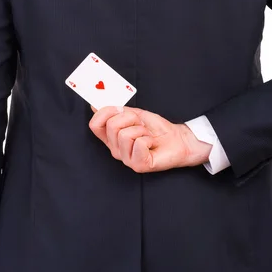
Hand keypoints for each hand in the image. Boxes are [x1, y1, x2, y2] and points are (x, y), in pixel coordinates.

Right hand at [89, 106, 211, 172]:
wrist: (177, 139)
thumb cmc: (156, 129)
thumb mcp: (134, 114)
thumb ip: (115, 111)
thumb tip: (94, 106)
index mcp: (112, 138)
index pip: (95, 125)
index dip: (106, 112)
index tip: (120, 108)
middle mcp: (116, 150)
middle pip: (111, 126)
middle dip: (130, 118)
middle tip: (141, 124)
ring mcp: (126, 159)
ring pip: (125, 135)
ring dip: (141, 129)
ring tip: (147, 135)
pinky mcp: (138, 165)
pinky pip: (138, 143)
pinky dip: (148, 139)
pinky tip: (152, 144)